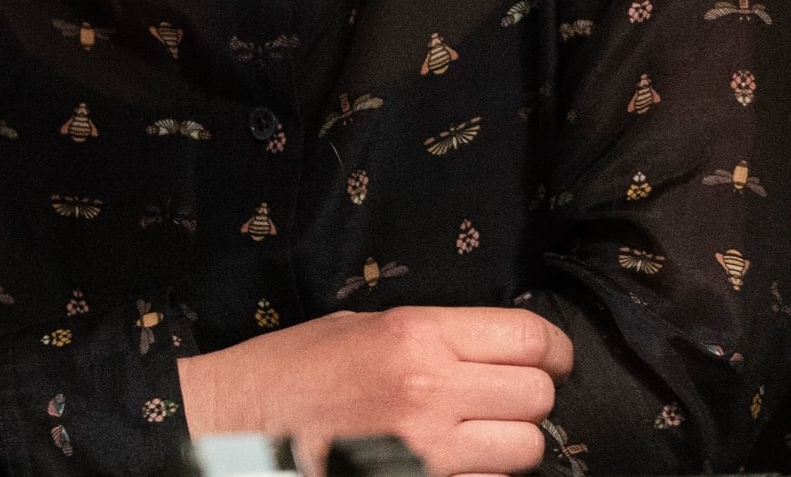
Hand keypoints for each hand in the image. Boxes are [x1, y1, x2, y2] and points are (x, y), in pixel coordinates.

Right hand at [175, 305, 572, 476]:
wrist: (237, 427)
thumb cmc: (294, 371)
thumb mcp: (364, 327)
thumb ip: (434, 336)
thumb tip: (496, 348)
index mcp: (416, 334)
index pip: (528, 338)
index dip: (553, 350)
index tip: (552, 358)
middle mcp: (430, 389)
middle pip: (536, 396)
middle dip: (532, 396)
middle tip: (509, 397)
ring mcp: (426, 448)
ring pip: (525, 449)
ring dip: (513, 442)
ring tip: (485, 435)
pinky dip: (484, 473)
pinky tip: (459, 460)